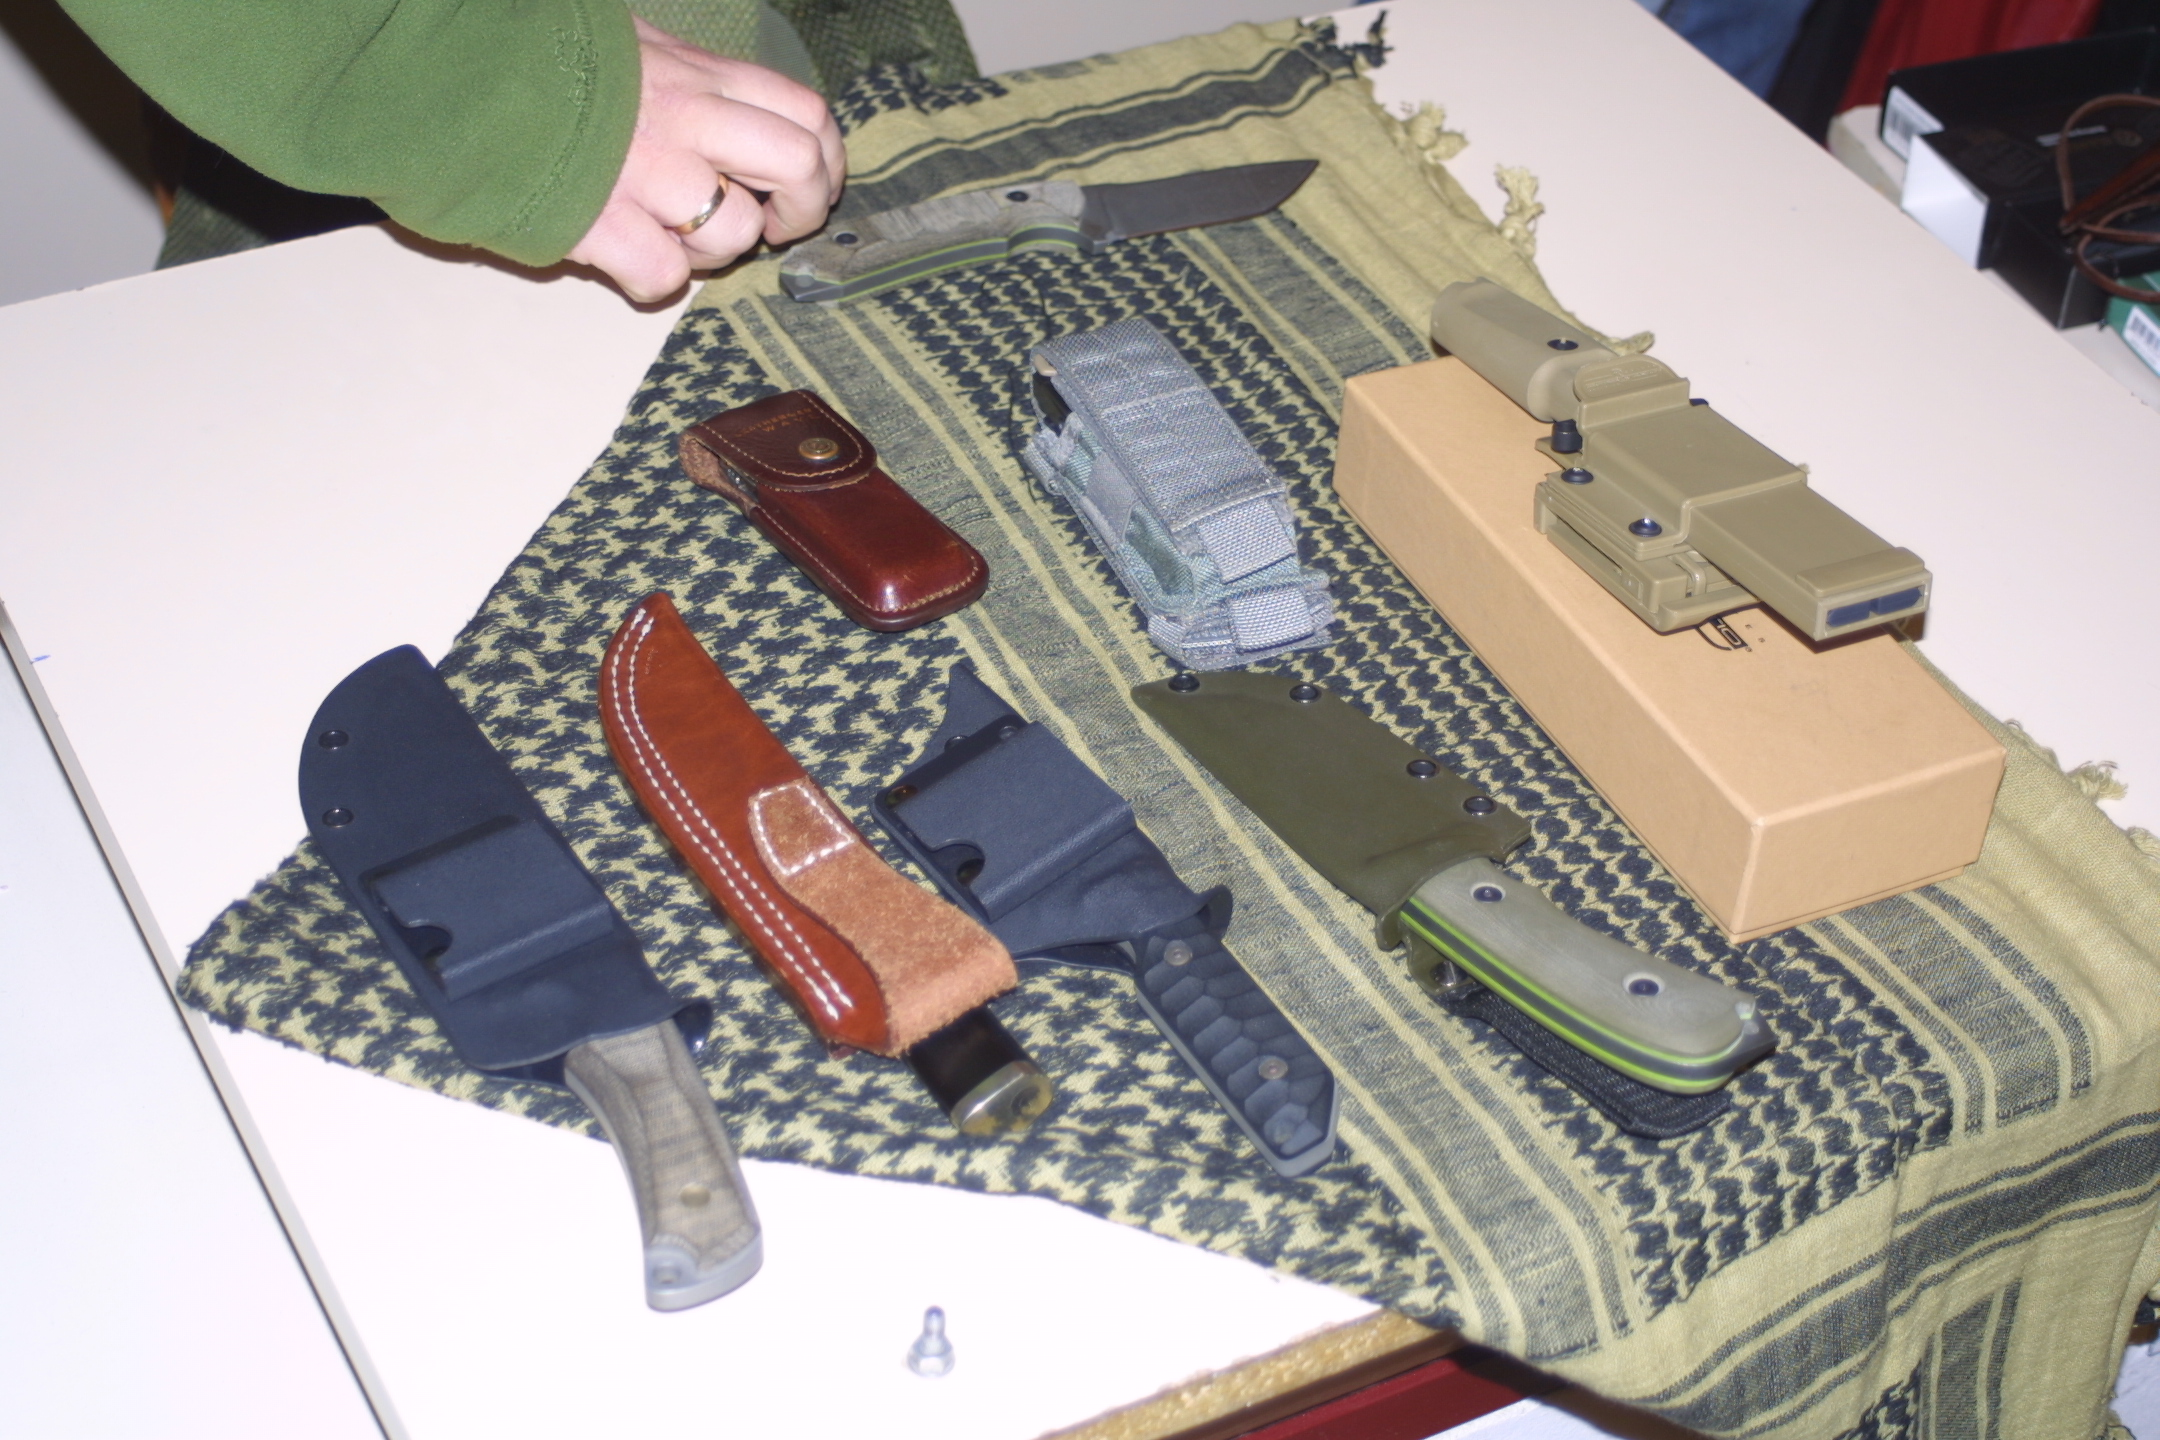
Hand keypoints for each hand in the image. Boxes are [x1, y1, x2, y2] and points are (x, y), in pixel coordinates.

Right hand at [569, 20, 845, 301]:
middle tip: (770, 230)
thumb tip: (740, 108)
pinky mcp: (601, 222)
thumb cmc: (542, 69)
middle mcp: (685, 117)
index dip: (823, 162)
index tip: (809, 188)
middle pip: (797, 166)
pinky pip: (664, 274)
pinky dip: (651, 279)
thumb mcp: (632, 47)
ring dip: (713, 252)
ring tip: (669, 235)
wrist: (452, 79)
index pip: (806, 112)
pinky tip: (623, 257)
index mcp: (697, 72)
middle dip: (800, 212)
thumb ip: (690, 77)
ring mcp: (646, 172)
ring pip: (735, 232)